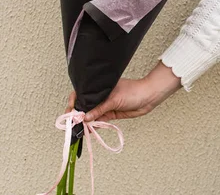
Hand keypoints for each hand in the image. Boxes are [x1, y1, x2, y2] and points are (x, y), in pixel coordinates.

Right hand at [65, 61, 182, 121]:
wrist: (148, 98)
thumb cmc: (133, 92)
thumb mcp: (114, 99)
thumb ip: (100, 109)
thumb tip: (85, 118)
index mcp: (99, 87)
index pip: (82, 94)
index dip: (74, 102)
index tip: (70, 111)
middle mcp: (101, 96)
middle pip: (85, 106)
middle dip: (78, 114)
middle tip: (72, 124)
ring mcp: (105, 105)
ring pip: (92, 115)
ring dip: (85, 122)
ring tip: (78, 130)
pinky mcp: (111, 114)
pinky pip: (99, 120)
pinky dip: (94, 126)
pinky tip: (88, 131)